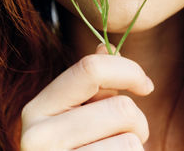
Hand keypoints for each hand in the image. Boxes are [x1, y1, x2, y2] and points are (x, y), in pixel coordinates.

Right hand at [20, 44, 153, 150]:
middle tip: (130, 135)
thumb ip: (92, 82)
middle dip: (138, 122)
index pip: (90, 69)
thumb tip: (105, 44)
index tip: (146, 85)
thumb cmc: (82, 148)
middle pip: (120, 109)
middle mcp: (37, 139)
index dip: (129, 71)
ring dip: (135, 147)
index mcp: (37, 110)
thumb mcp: (81, 113)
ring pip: (131, 141)